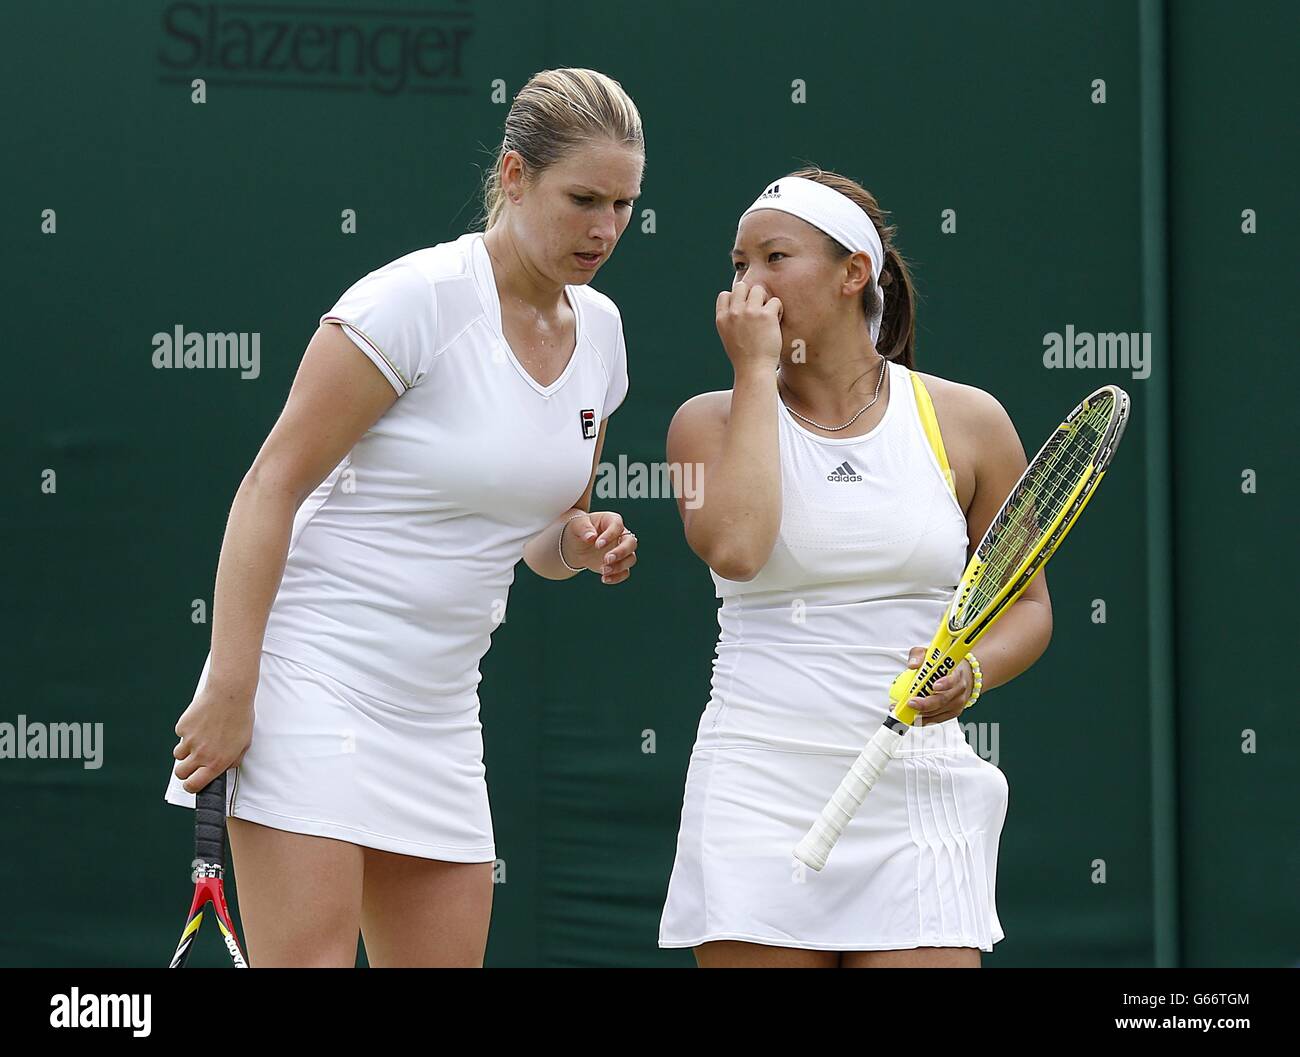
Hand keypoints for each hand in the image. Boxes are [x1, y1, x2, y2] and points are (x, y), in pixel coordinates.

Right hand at [172, 679, 255, 793]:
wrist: (230, 694)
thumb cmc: (240, 717)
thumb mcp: (244, 744)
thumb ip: (232, 760)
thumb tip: (223, 769)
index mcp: (216, 762)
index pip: (193, 785)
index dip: (191, 786)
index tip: (192, 783)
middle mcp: (201, 754)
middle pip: (180, 773)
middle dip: (185, 771)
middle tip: (194, 762)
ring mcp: (189, 741)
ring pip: (178, 755)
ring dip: (186, 751)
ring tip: (201, 738)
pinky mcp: (182, 727)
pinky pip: (181, 735)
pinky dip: (188, 732)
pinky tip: (201, 722)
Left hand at [562, 510, 637, 583]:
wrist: (576, 545)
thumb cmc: (579, 530)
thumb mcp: (577, 525)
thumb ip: (583, 529)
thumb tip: (591, 537)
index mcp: (611, 521)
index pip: (617, 526)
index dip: (610, 535)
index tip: (598, 545)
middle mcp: (620, 535)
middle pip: (631, 543)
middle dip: (621, 553)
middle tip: (606, 559)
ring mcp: (621, 550)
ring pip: (631, 559)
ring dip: (619, 566)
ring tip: (603, 570)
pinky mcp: (618, 564)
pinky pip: (625, 572)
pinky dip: (617, 577)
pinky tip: (604, 579)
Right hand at [716, 279, 783, 372]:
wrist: (754, 370)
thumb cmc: (744, 358)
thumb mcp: (728, 337)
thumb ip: (731, 320)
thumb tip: (739, 307)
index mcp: (722, 318)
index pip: (725, 295)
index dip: (736, 299)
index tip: (744, 310)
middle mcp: (734, 313)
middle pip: (742, 286)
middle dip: (751, 295)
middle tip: (758, 310)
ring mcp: (749, 312)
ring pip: (759, 290)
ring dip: (765, 300)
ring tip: (768, 316)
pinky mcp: (766, 315)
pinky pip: (775, 301)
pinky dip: (778, 310)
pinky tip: (776, 323)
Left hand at [901, 646, 972, 725]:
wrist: (960, 674)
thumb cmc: (943, 664)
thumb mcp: (930, 653)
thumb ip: (918, 655)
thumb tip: (912, 665)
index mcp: (956, 672)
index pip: (953, 679)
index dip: (945, 683)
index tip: (934, 685)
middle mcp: (959, 689)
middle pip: (943, 699)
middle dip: (925, 704)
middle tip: (911, 702)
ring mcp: (957, 702)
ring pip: (938, 712)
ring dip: (920, 713)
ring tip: (904, 710)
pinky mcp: (953, 712)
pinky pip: (937, 719)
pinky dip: (923, 719)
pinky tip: (912, 717)